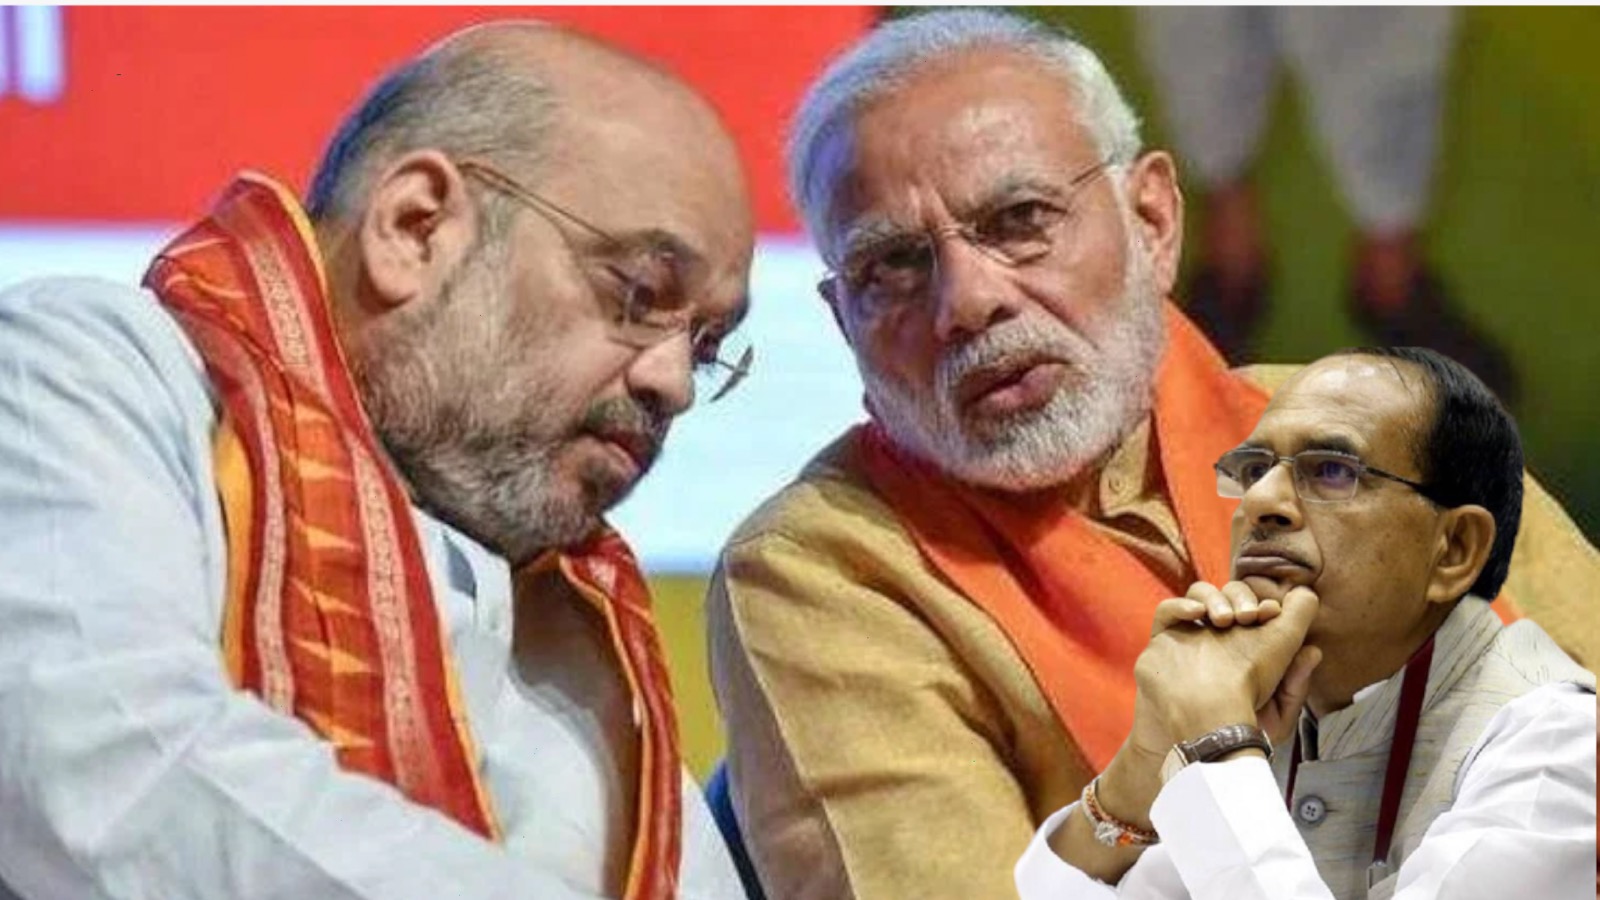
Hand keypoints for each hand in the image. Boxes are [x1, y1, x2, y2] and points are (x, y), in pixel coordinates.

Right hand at [1135, 585, 1321, 744]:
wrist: (1196, 743)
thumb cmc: (1240, 733)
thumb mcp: (1279, 713)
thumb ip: (1296, 682)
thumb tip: (1313, 650)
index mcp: (1249, 647)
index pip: (1258, 607)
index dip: (1267, 603)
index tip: (1273, 613)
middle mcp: (1220, 637)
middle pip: (1230, 593)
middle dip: (1241, 597)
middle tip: (1249, 617)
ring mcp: (1190, 636)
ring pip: (1200, 594)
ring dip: (1214, 598)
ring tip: (1224, 618)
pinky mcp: (1163, 641)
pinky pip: (1166, 611)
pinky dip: (1181, 605)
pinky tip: (1196, 615)